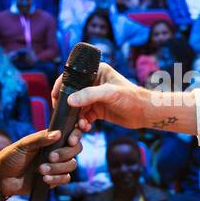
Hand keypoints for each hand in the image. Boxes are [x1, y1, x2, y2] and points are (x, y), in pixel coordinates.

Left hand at [0, 128, 81, 195]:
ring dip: (58, 168)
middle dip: (65, 153)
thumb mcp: (23, 145)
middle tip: (50, 157)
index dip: (76, 135)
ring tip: (40, 170)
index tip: (70, 140)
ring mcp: (56, 166)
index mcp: (50, 140)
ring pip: (71, 165)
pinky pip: (65, 178)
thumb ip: (40, 139)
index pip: (70, 134)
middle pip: (75, 149)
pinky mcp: (54, 179)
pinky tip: (44, 179)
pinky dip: (56, 179)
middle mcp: (56, 151)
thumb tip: (58, 133)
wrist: (1, 178)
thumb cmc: (10, 157)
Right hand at [60, 63, 177, 132]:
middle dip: (68, 108)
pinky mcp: (97, 110)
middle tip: (64, 118)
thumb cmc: (131, 97)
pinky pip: (83, 118)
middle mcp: (93, 83)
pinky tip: (85, 129)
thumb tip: (69, 101)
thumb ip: (89, 95)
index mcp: (96, 71)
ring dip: (75, 119)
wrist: (144, 113)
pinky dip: (82, 124)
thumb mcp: (109, 94)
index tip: (55, 99)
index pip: (72, 77)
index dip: (61, 87)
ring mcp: (94, 97)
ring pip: (77, 109)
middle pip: (72, 95)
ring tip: (79, 127)